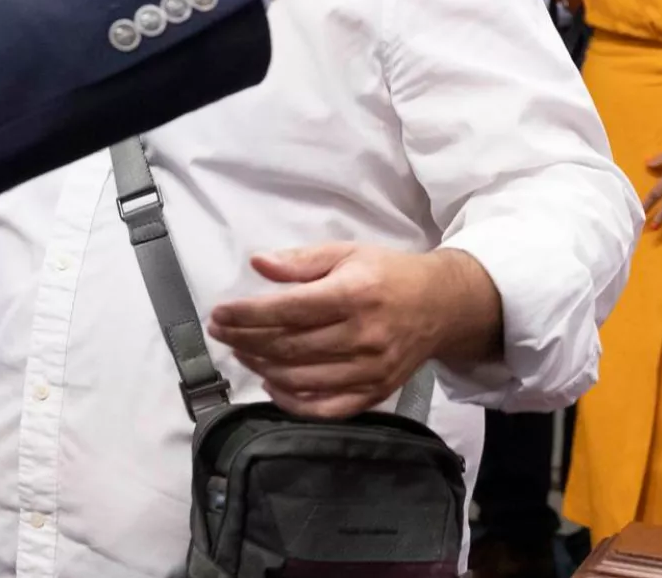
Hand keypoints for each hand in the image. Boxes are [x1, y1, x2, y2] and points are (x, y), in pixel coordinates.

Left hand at [208, 245, 500, 418]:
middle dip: (245, 340)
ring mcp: (370, 370)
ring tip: (241, 352)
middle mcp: (363, 336)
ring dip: (261, 368)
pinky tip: (272, 384)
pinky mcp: (375, 393)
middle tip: (220, 333)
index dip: (247, 315)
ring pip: (301, 379)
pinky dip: (292, 402)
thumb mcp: (346, 253)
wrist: (442, 306)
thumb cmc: (387, 275)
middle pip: (289, 346)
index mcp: (354, 295)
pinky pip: (326, 408)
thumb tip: (258, 264)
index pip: (288, 310)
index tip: (219, 314)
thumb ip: (301, 261)